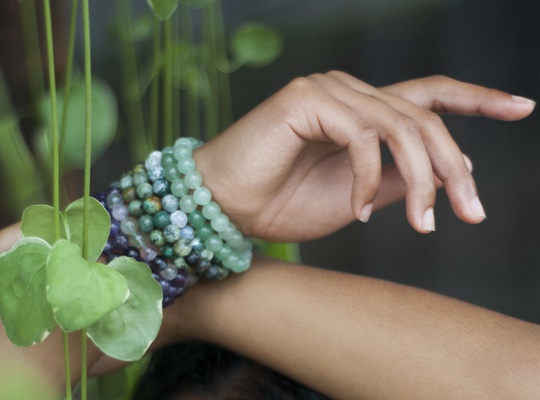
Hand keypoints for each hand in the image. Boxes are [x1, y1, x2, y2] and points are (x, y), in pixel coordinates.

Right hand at [194, 72, 534, 240]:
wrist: (225, 208)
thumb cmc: (281, 204)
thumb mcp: (357, 198)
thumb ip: (397, 180)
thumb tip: (442, 174)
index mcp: (362, 112)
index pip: (428, 96)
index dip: (476, 99)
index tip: (521, 108)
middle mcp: (350, 92)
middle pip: (425, 116)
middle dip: (455, 167)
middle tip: (469, 213)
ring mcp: (329, 91)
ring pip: (402, 125)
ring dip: (422, 179)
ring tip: (421, 225)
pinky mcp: (308, 99)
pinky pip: (362, 136)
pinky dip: (369, 178)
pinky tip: (359, 210)